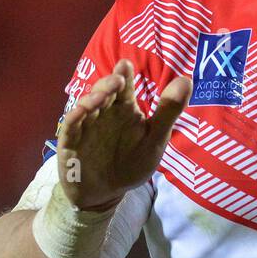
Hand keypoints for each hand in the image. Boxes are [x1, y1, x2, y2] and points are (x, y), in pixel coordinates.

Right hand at [56, 59, 191, 210]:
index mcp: (124, 109)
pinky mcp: (71, 143)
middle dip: (108, 84)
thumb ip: (168, 111)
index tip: (126, 65)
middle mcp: (104, 113)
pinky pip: (70, 128)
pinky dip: (73, 119)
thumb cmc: (132, 162)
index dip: (124, 75)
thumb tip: (186, 79)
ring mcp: (86, 127)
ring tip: (101, 96)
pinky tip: (79, 112)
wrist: (108, 193)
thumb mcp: (155, 138)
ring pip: (85, 106)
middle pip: (103, 92)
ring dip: (91, 99)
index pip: (124, 87)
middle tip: (117, 80)